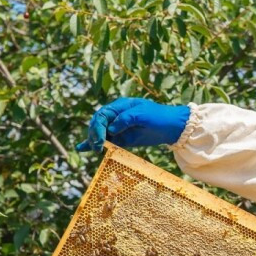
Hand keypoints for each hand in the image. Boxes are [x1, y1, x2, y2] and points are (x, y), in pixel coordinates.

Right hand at [76, 97, 190, 151]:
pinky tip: (82, 148)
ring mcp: (119, 128)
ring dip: (93, 140)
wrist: (173, 127)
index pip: (102, 116)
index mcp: (120, 106)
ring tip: (93, 149)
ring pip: (100, 133)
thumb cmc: (159, 116)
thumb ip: (126, 119)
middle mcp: (117, 116)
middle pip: (98, 124)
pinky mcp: (123, 138)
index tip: (100, 140)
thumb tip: (111, 129)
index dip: (97, 127)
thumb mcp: (143, 115)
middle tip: (98, 147)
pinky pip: (107, 141)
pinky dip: (95, 144)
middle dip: (95, 135)